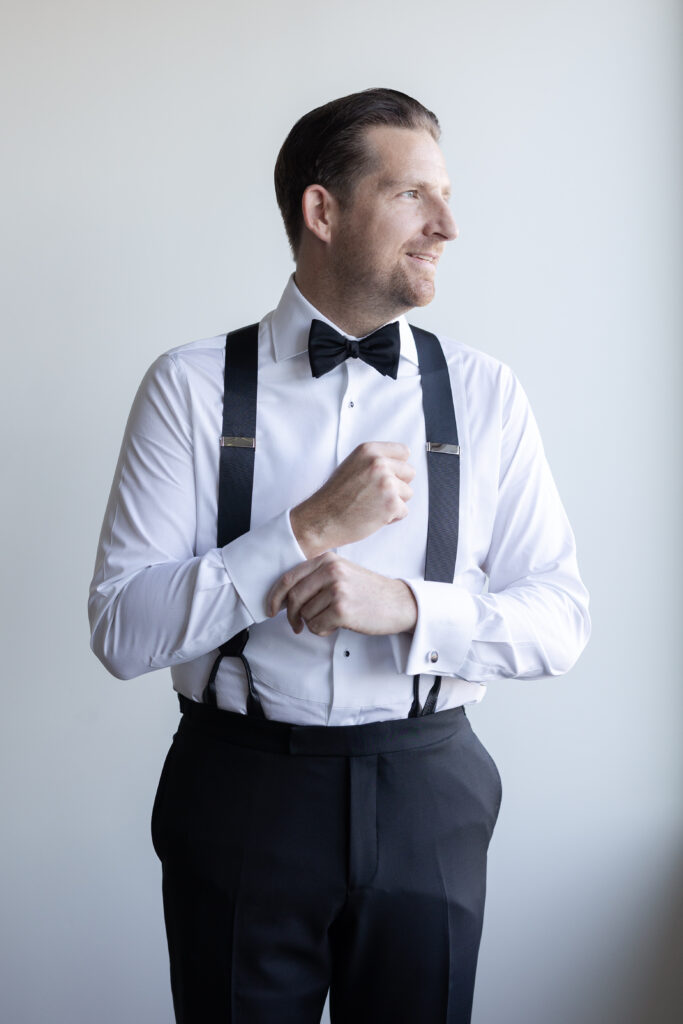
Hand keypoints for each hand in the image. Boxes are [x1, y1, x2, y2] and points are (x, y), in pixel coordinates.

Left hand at [267, 552, 417, 636]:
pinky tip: (337, 626)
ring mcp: (336, 589)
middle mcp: (331, 571)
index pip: (289, 578)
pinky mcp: (342, 609)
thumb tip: (283, 597)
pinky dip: (322, 631)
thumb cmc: (368, 592)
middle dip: (291, 615)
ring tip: (331, 619)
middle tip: (296, 625)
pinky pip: (316, 626)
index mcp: (327, 560)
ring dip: (313, 623)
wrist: (398, 603)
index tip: (271, 609)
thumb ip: (315, 578)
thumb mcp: (342, 573)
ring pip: (305, 614)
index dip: (275, 596)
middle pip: (293, 598)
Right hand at [290, 442, 414, 557]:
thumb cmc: (335, 497)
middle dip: (398, 485)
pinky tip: (372, 516)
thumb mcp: (352, 466)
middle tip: (375, 495)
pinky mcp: (391, 503)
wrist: (320, 520)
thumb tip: (400, 464)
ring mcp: (386, 483)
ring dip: (394, 502)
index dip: (397, 467)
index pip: (403, 452)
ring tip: (371, 505)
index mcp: (369, 450)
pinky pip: (403, 511)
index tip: (386, 477)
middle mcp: (379, 463)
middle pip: (409, 472)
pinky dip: (391, 518)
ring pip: (408, 493)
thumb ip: (374, 461)